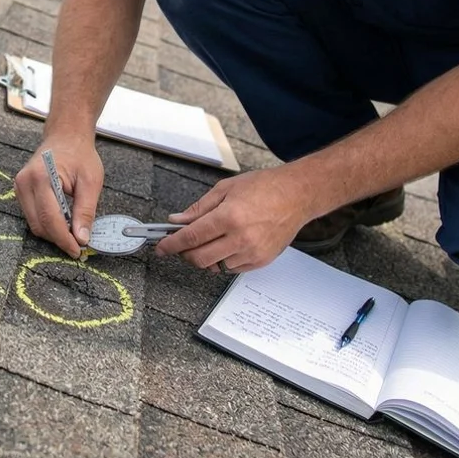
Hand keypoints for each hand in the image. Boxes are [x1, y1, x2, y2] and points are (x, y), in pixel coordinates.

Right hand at [13, 138, 103, 258]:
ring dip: (53, 232)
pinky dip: (48, 223)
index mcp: (42, 177)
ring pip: (34, 223)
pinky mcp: (21, 191)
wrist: (66, 136)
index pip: (50, 218)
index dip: (64, 239)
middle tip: (78, 244)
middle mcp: (25, 182)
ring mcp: (19, 186)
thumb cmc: (80, 154)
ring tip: (73, 232)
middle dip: (58, 238)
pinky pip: (32, 216)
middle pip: (39, 224)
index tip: (78, 250)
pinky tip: (63, 221)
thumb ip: (86, 211)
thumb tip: (82, 238)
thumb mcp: (91, 181)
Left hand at [155, 167, 311, 273]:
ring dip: (205, 257)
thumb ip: (198, 208)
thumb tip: (176, 221)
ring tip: (210, 240)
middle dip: (185, 254)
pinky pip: (232, 269)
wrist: (297, 195)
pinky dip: (223, 261)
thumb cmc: (264, 187)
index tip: (161, 248)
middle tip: (182, 244)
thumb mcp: (225, 189)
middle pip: (200, 258)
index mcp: (229, 216)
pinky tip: (226, 245)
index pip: (191, 237)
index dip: (171, 245)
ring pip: (215, 267)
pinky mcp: (261, 260)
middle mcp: (240, 237)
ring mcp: (252, 251)